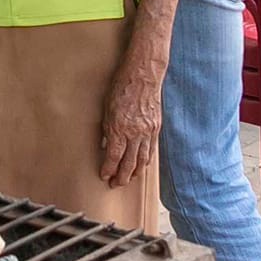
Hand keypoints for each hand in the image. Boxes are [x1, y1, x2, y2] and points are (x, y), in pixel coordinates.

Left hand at [99, 54, 163, 187]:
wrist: (143, 75)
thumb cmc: (121, 86)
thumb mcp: (106, 107)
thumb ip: (106, 128)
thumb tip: (105, 145)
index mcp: (119, 128)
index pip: (113, 156)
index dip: (108, 169)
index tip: (104, 176)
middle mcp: (135, 133)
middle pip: (128, 163)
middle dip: (121, 177)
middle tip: (115, 184)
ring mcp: (147, 132)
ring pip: (142, 160)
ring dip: (134, 173)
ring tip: (127, 179)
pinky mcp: (156, 128)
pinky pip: (151, 150)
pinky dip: (145, 161)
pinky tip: (141, 166)